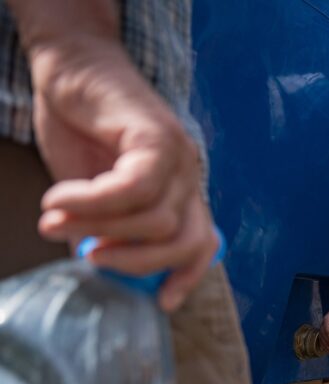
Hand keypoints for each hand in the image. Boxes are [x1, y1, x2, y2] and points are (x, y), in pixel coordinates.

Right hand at [29, 35, 213, 311]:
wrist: (72, 65)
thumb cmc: (82, 128)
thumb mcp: (92, 191)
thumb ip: (103, 227)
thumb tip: (95, 266)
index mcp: (181, 192)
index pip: (203, 243)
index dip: (188, 277)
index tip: (162, 303)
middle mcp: (190, 177)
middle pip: (183, 242)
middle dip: (135, 262)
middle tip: (89, 259)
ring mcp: (179, 156)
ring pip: (155, 220)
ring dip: (100, 229)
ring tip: (55, 219)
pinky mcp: (156, 137)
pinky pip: (132, 189)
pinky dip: (91, 202)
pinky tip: (59, 199)